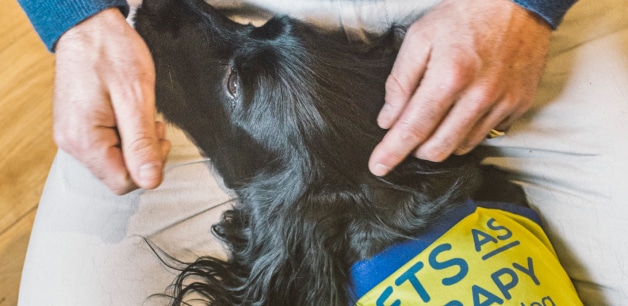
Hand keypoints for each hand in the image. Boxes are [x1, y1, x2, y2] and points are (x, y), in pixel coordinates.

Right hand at [53, 8, 169, 193]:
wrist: (89, 25)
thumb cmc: (110, 52)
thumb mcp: (136, 98)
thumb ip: (142, 142)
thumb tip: (151, 180)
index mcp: (85, 140)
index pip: (123, 183)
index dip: (148, 167)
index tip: (158, 139)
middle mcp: (73, 143)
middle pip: (119, 172)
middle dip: (143, 152)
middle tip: (151, 122)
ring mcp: (73, 134)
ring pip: (115, 158)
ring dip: (135, 140)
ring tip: (140, 113)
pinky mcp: (78, 126)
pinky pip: (107, 143)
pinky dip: (124, 131)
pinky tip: (128, 111)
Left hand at [369, 0, 550, 175]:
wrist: (519, 0)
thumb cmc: (464, 14)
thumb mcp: (421, 37)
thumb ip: (401, 80)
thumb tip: (388, 119)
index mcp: (449, 77)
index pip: (414, 129)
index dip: (392, 152)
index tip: (378, 167)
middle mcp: (479, 96)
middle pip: (438, 149)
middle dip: (416, 149)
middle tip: (409, 133)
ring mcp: (503, 103)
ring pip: (462, 146)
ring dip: (442, 141)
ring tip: (438, 115)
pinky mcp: (519, 105)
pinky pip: (487, 134)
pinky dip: (468, 130)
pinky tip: (464, 109)